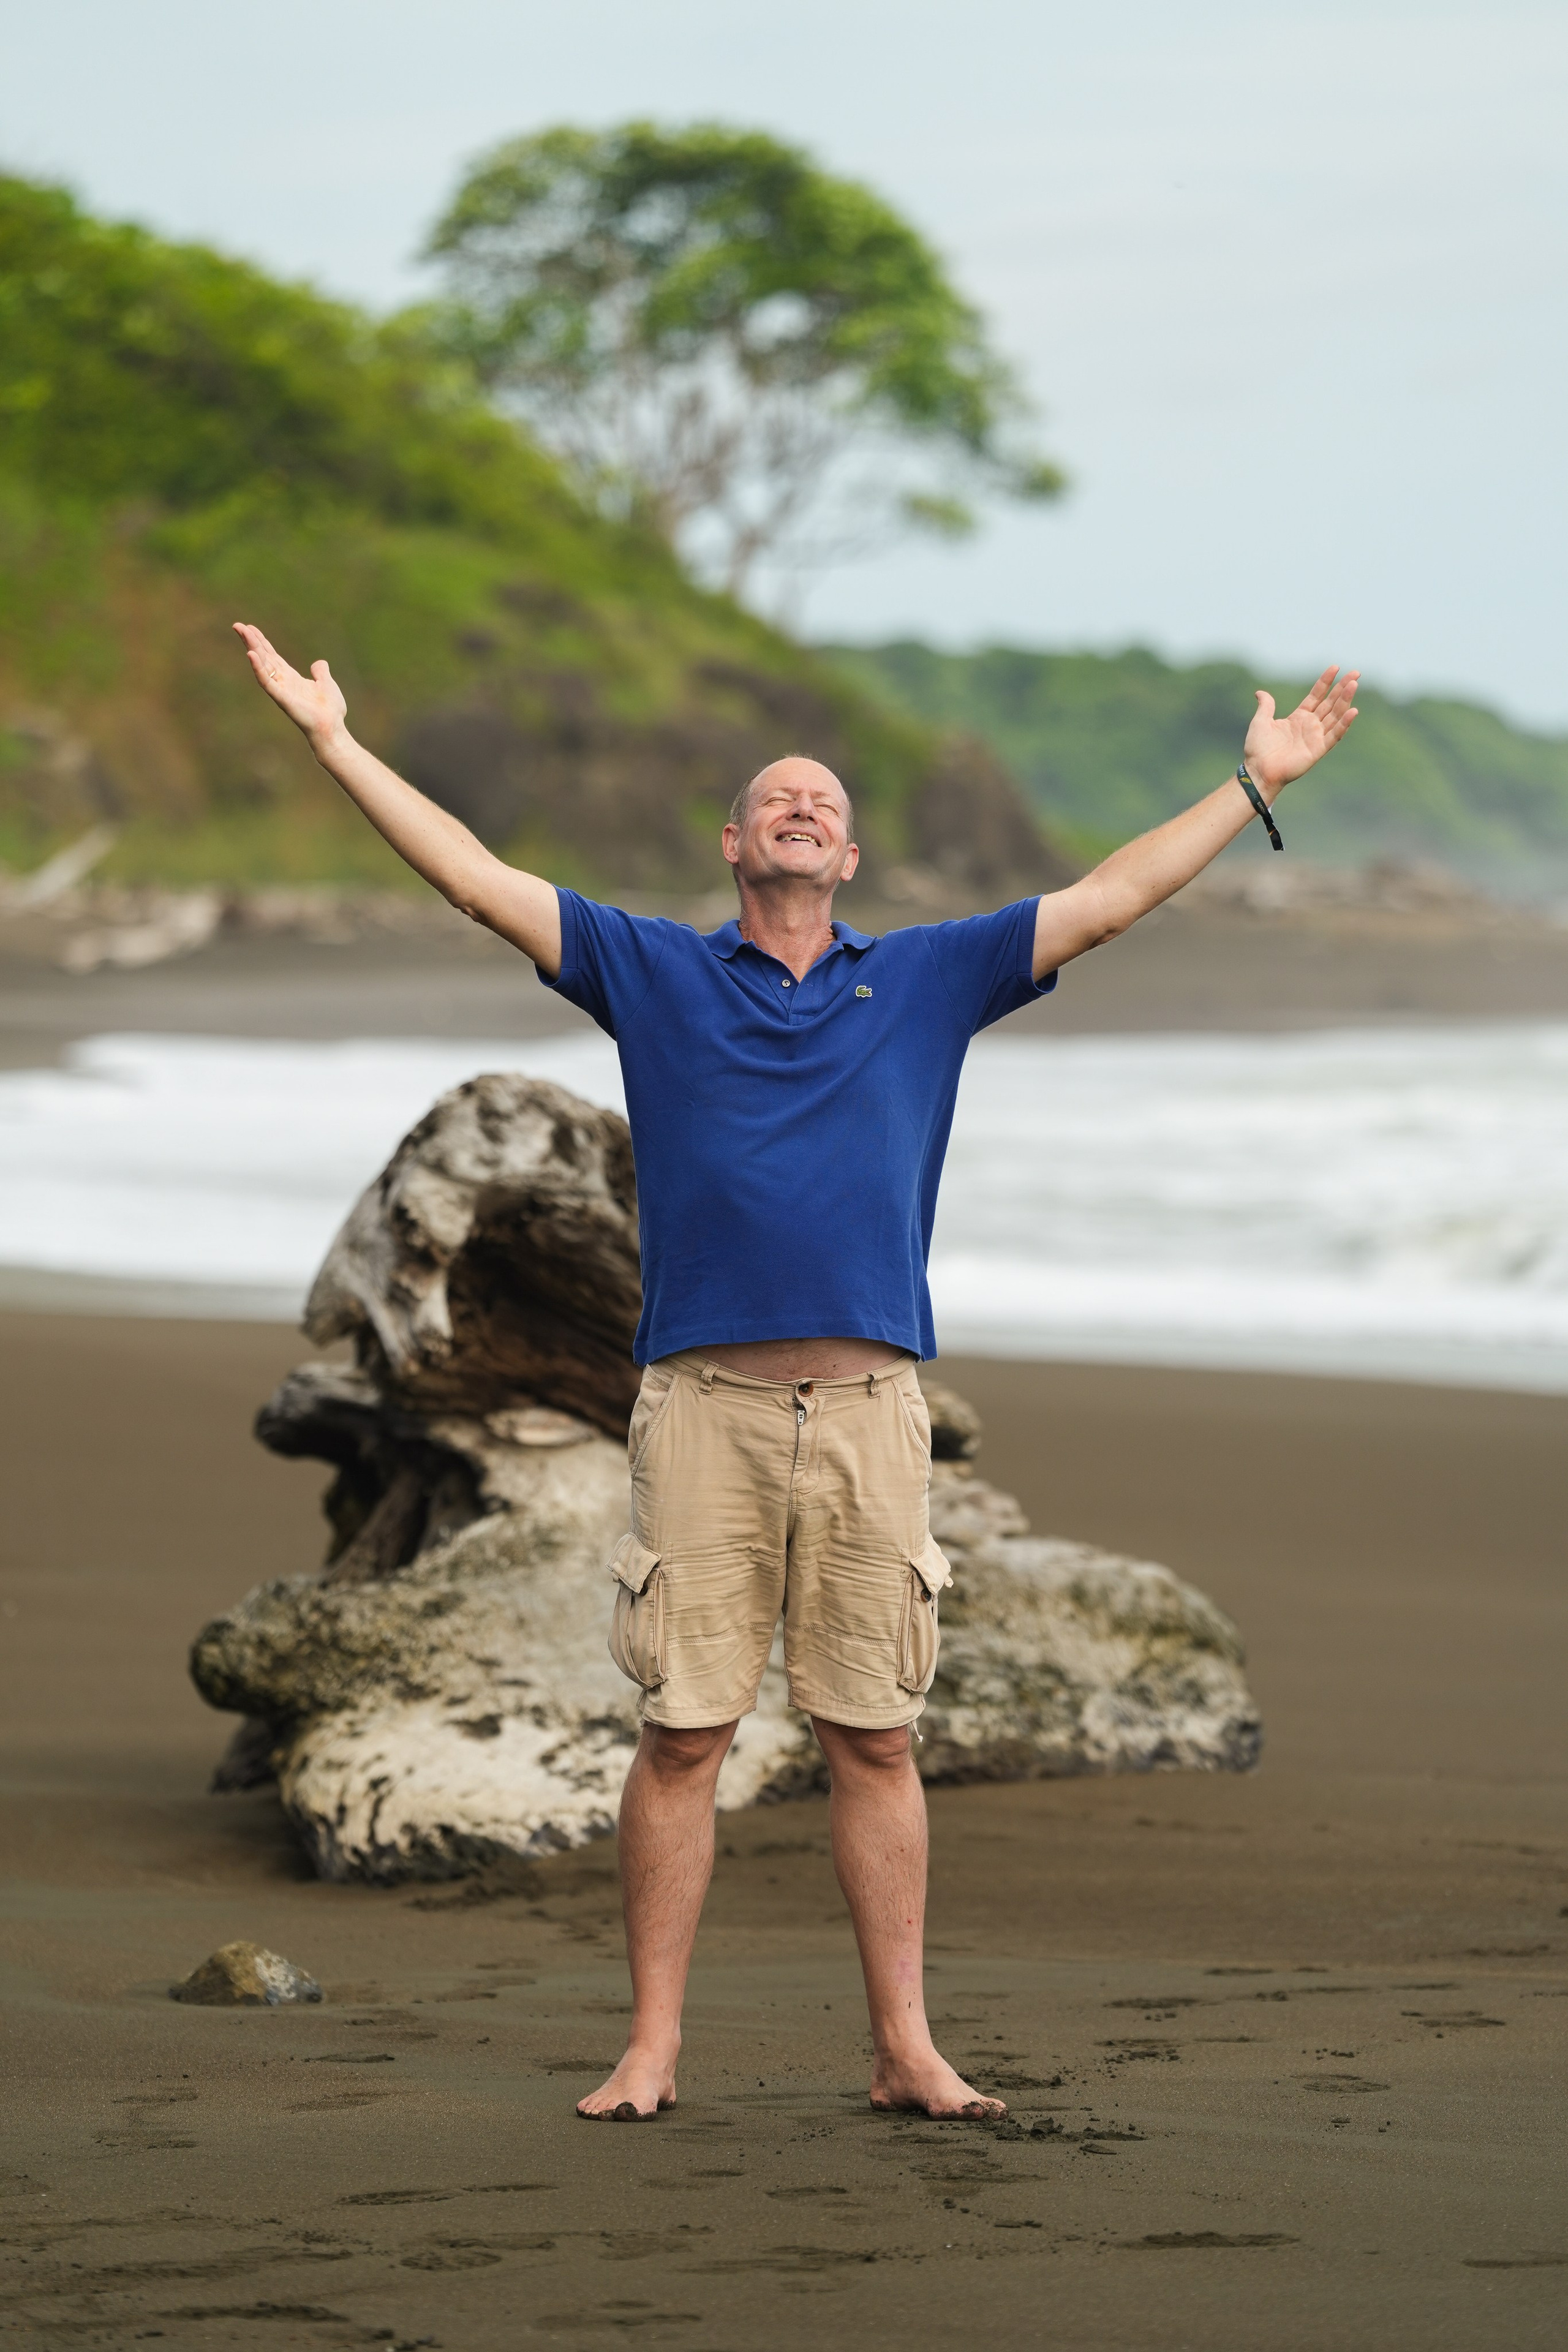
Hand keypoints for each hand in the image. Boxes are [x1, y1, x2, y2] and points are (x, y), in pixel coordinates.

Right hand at [232, 622, 346, 747]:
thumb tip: (319, 662)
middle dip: (251, 641)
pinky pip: (266, 682)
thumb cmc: (330, 710)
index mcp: (291, 677)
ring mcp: (280, 690)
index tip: (250, 628)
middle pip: (263, 657)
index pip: (272, 656)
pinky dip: (258, 669)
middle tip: (237, 626)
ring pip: (261, 665)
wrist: (332, 727)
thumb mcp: (326, 683)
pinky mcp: (281, 698)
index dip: (261, 642)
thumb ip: (321, 672)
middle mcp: (282, 682)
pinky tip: (251, 655)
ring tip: (242, 632)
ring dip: (251, 648)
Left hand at [1244, 665, 1359, 791]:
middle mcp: (1310, 725)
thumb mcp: (1261, 721)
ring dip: (1345, 700)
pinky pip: (1334, 735)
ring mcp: (1316, 737)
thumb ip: (1266, 706)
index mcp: (1298, 717)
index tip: (1335, 668)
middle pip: (1330, 703)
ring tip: (1354, 684)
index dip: (1326, 682)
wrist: (1259, 770)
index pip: (1316, 695)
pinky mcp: (1318, 749)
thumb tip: (1260, 693)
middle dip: (1342, 688)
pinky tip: (1353, 711)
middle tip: (1356, 673)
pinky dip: (1344, 724)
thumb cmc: (1258, 749)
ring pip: (1335, 715)